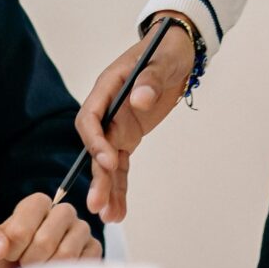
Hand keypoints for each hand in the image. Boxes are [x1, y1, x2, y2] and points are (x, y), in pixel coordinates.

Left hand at [0, 195, 100, 267]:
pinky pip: (83, 264)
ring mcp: (81, 230)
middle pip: (46, 240)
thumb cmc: (9, 257)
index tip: (9, 256)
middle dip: (29, 262)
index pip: (28, 219)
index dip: (14, 244)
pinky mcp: (94, 249)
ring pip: (66, 254)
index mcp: (38, 204)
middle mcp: (64, 212)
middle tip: (24, 267)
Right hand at [74, 21, 196, 225]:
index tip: (108, 159)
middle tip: (98, 204)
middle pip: (96, 147)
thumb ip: (150, 79)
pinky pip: (121, 166)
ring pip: (106, 163)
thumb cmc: (166, 49)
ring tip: (109, 218)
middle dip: (97, 176)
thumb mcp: (162, 60)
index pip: (91, 117)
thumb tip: (139, 100)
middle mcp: (107, 110)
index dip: (95, 141)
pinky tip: (119, 211)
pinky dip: (120, 188)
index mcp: (107, 87)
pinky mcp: (128, 137)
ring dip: (107, 190)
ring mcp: (117, 125)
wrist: (177, 51)